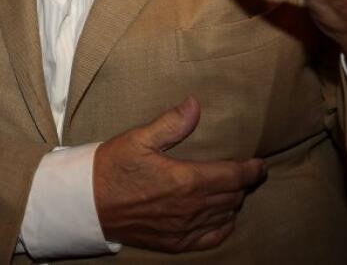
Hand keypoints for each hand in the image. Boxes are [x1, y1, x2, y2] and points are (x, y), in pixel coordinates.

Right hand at [93, 97, 265, 252]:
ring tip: (234, 189)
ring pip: (225, 216)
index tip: (259, 163)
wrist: (88, 203)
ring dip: (234, 202)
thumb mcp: (138, 139)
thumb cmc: (111, 168)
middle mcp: (190, 207)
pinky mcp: (175, 242)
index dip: (251, 170)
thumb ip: (171, 124)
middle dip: (244, 183)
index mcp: (186, 180)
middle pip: (233, 196)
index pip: (234, 176)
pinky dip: (223, 226)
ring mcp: (184, 228)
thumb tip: (194, 104)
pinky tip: (223, 217)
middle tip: (246, 172)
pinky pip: (212, 238)